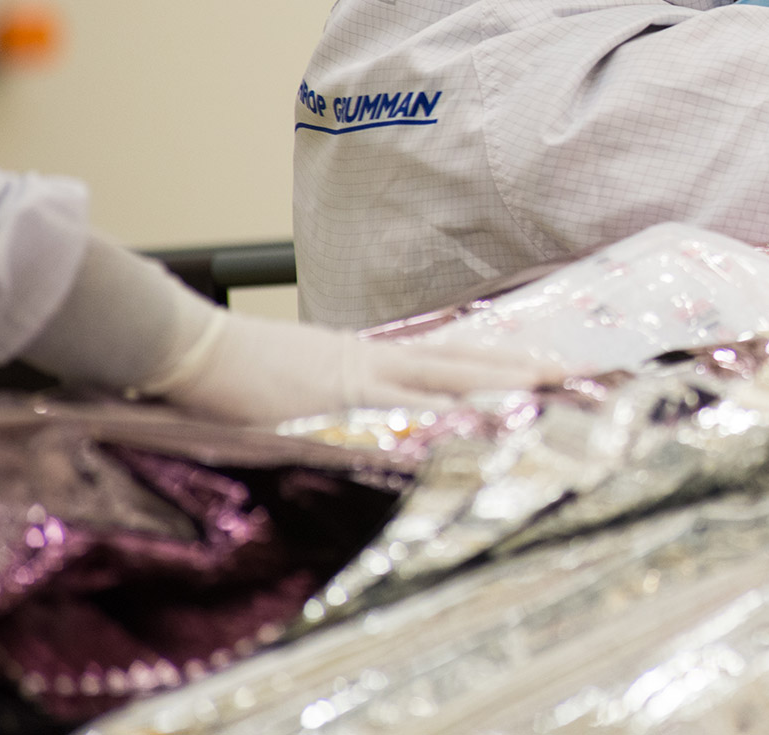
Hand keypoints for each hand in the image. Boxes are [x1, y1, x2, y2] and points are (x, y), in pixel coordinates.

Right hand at [155, 315, 567, 424]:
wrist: (194, 347)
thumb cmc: (239, 368)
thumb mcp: (303, 379)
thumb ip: (342, 395)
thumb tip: (367, 412)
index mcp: (371, 359)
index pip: (450, 360)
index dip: (499, 364)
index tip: (544, 366)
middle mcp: (377, 363)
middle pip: (465, 361)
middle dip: (521, 367)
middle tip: (574, 370)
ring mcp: (360, 379)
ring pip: (447, 377)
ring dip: (498, 382)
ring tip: (548, 385)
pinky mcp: (337, 398)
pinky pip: (399, 409)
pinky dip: (437, 416)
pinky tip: (473, 422)